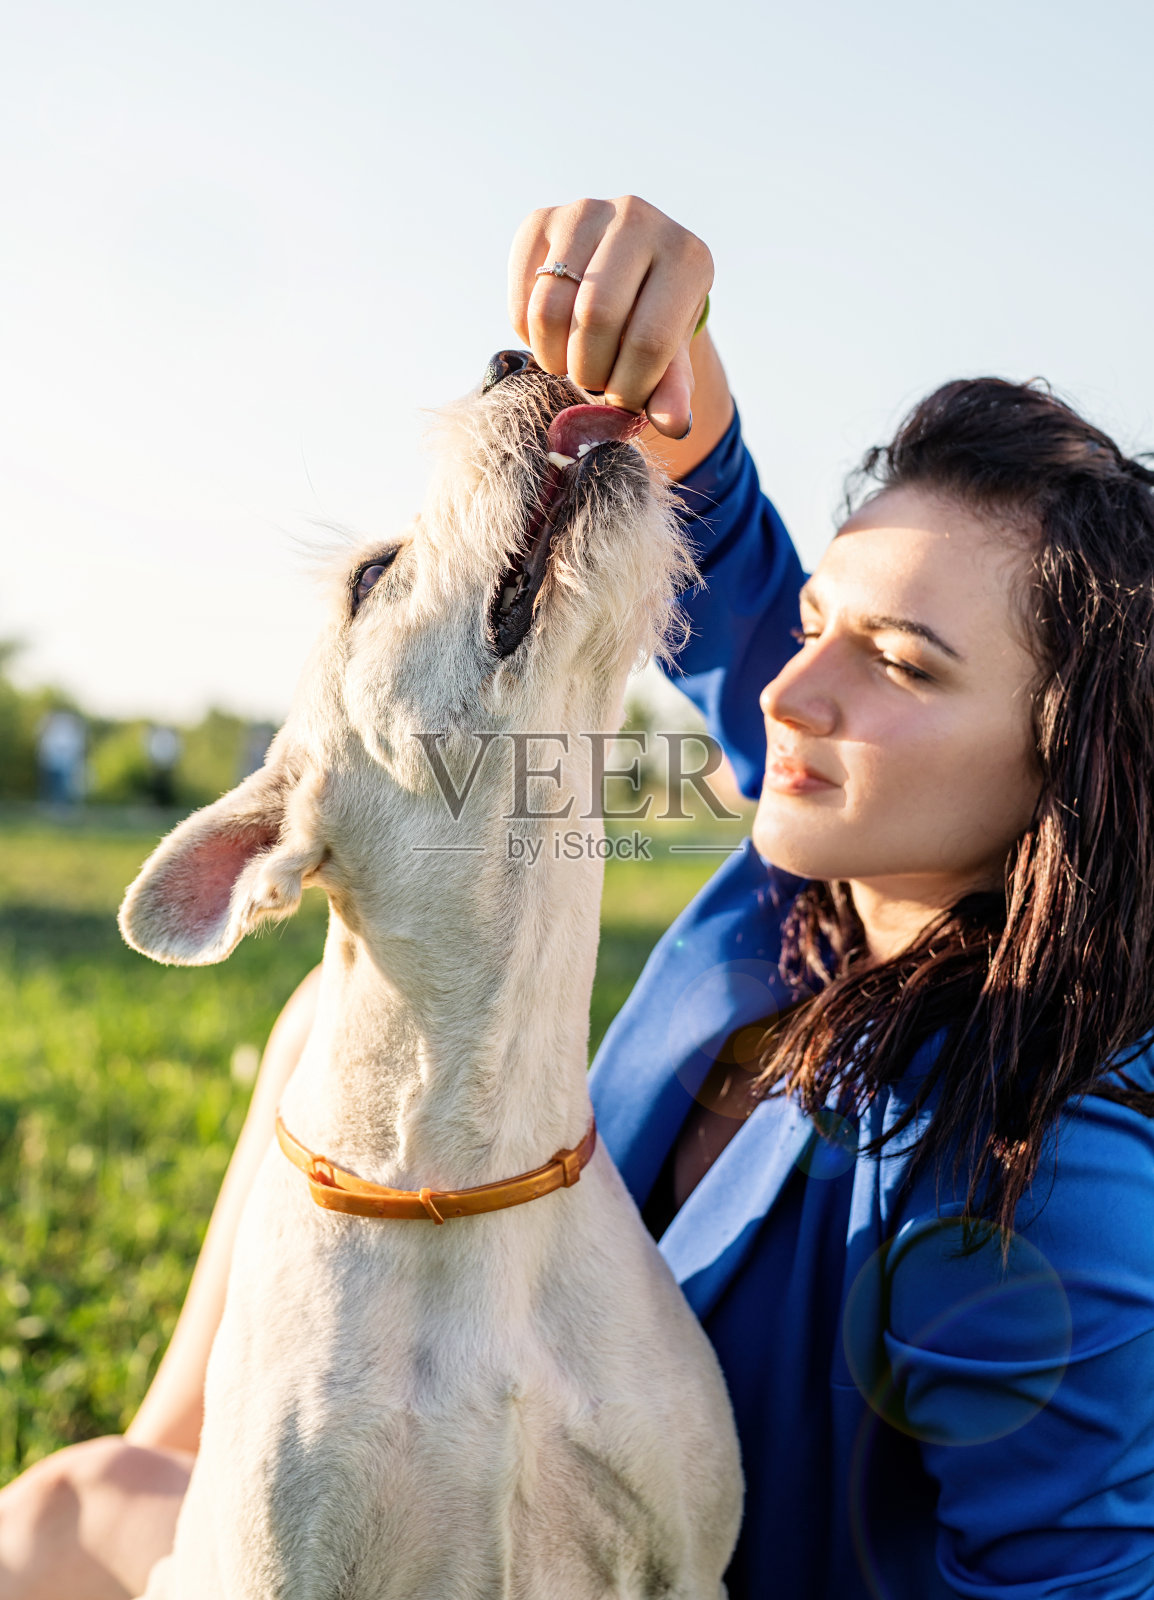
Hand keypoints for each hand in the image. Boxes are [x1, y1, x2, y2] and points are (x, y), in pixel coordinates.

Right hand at [508, 196, 712, 439]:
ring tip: (570, 363)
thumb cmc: (652, 324)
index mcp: (687, 258)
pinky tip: (552, 336)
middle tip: (592, 381)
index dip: (628, 387)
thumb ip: (672, 393)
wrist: (626, 277)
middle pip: (595, 317)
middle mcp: (639, 218)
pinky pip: (520, 296)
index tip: (623, 399)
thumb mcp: (670, 359)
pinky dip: (528, 334)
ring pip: (549, 308)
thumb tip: (674, 424)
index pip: (649, 339)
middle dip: (588, 370)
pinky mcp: (540, 219)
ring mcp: (586, 211)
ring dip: (553, 357)